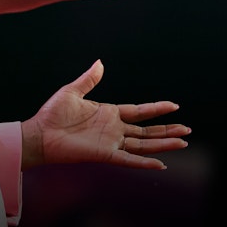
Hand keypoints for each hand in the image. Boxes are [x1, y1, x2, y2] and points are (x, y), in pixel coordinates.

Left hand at [20, 60, 190, 170]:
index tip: (174, 106)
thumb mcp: (72, 91)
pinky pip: (128, 160)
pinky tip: (161, 164)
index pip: (139, 112)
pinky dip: (144, 163)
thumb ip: (89, 79)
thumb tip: (100, 62)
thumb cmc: (52, 114)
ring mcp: (111, 143)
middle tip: (187, 130)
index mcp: (109, 113)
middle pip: (147, 131)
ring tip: (183, 143)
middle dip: (167, 130)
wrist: (39, 133)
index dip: (156, 109)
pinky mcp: (104, 155)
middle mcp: (114, 130)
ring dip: (163, 144)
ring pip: (143, 145)